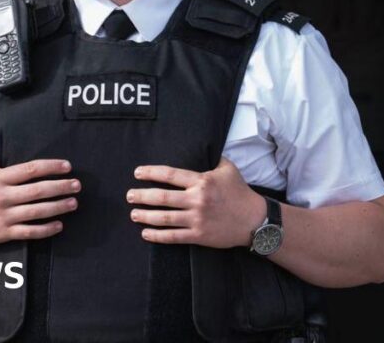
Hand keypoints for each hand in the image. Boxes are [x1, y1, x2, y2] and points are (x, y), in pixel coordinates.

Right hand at [0, 151, 80, 246]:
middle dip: (61, 187)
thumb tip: (11, 135)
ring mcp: (3, 216)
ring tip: (74, 203)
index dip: (51, 166)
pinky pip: (29, 231)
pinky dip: (46, 229)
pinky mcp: (4, 233)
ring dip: (58, 207)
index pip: (30, 169)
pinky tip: (59, 225)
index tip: (67, 166)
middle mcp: (1, 196)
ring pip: (37, 211)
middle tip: (77, 185)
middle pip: (38, 190)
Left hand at [127, 158, 265, 248]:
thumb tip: (202, 147)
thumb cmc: (240, 193)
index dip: (151, 173)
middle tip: (129, 195)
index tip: (138, 173)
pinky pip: (173, 237)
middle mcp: (197, 199)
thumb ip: (213, 158)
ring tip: (133, 214)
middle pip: (162, 197)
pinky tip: (145, 234)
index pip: (170, 175)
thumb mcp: (228, 169)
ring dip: (145, 216)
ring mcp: (197, 219)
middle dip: (141, 196)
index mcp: (202, 181)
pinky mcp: (199, 236)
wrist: (254, 220)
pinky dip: (157, 236)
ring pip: (164, 218)